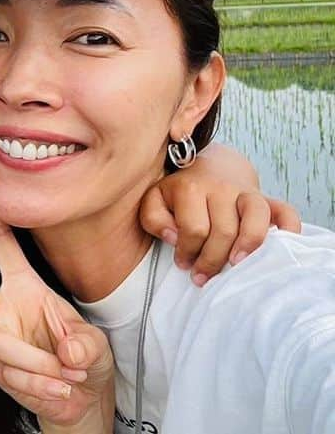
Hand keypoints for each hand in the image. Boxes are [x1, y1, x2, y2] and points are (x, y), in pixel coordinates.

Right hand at [0, 166, 114, 428]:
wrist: (81, 398)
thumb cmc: (85, 357)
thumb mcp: (93, 344)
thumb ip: (82, 345)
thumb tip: (65, 353)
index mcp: (23, 285)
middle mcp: (2, 309)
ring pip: (5, 348)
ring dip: (43, 367)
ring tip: (68, 376)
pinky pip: (14, 376)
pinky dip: (43, 386)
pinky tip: (59, 390)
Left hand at [140, 171, 301, 285]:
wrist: (208, 167)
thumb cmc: (179, 192)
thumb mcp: (156, 199)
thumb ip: (153, 218)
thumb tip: (173, 238)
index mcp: (190, 188)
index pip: (193, 229)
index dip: (187, 252)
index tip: (183, 264)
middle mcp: (221, 188)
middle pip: (223, 231)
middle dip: (212, 260)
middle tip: (203, 276)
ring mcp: (246, 192)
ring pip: (256, 218)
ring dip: (248, 246)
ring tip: (236, 266)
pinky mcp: (267, 198)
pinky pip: (286, 211)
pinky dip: (288, 229)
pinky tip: (278, 248)